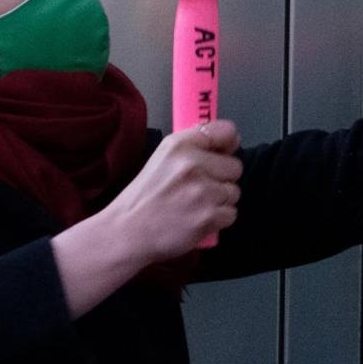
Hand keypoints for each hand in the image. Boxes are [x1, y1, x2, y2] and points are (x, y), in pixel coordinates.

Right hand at [52, 120, 241, 315]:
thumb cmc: (144, 196)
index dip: (229, 143)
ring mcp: (203, 191)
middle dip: (222, 178)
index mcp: (180, 146)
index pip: (226, 131)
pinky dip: (218, 219)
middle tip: (200, 188)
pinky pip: (231, 214)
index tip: (223, 153)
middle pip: (235, 166)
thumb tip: (230, 140)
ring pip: (234, 192)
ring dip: (220, 201)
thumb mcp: (162, 158)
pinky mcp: (209, 216)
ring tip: (196, 205)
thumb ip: (192, 147)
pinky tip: (198, 219)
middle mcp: (193, 164)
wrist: (127, 232)